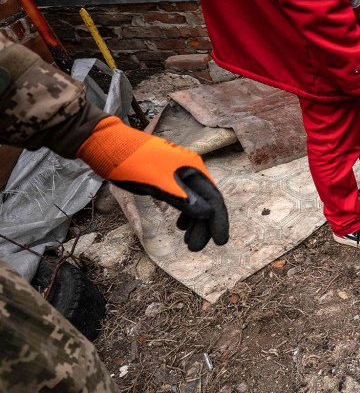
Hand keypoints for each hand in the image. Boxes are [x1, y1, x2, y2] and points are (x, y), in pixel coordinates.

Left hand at [76, 116, 228, 251]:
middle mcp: (190, 170)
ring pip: (193, 201)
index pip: (214, 198)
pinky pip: (182, 198)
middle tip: (194, 249)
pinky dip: (183, 212)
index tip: (219, 243)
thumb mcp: (158, 183)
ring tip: (187, 242)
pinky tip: (180, 224)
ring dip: (193, 222)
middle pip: (205, 201)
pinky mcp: (165, 177)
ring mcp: (177, 173)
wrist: (105, 143)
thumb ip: (183, 199)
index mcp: (193, 168)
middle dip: (203, 226)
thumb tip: (207, 214)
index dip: (218, 221)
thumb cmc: (132, 162)